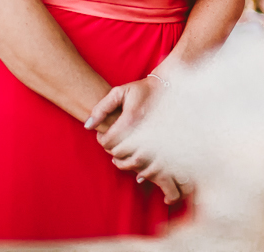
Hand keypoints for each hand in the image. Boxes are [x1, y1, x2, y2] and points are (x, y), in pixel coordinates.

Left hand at [87, 77, 192, 204]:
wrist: (175, 94)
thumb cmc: (146, 91)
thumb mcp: (122, 91)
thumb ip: (101, 107)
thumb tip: (88, 126)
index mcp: (130, 123)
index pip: (107, 142)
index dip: (104, 137)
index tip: (107, 131)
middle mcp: (141, 139)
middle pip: (117, 154)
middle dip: (114, 147)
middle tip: (119, 138)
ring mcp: (155, 149)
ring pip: (130, 164)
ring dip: (125, 160)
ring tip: (127, 148)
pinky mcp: (166, 157)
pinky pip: (149, 172)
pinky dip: (142, 173)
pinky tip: (140, 166)